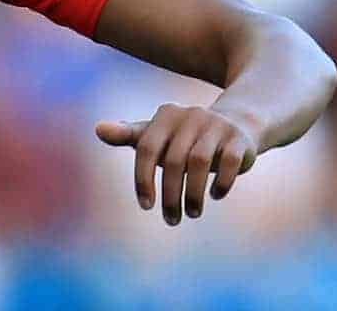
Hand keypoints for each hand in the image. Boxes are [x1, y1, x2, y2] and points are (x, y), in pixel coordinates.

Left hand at [95, 104, 257, 225]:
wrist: (234, 124)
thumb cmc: (183, 136)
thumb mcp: (156, 134)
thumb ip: (128, 135)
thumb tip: (97, 129)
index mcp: (165, 116)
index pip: (146, 148)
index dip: (143, 178)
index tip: (146, 206)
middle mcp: (190, 116)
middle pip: (173, 161)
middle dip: (170, 195)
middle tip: (171, 220)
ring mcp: (216, 126)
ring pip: (200, 163)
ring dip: (193, 194)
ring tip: (191, 214)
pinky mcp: (239, 139)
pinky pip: (229, 162)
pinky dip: (221, 182)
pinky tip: (215, 196)